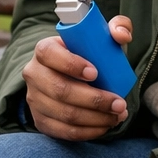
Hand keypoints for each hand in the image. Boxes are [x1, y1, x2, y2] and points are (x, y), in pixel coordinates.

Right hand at [22, 15, 132, 138]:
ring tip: (118, 115)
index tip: (96, 73)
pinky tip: (106, 126)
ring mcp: (34, 99)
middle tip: (120, 103)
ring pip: (64, 114)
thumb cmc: (89, 50)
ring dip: (95, 118)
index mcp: (45, 49)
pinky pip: (62, 131)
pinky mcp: (40, 119)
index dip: (71, 64)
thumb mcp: (102, 34)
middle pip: (60, 90)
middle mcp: (34, 74)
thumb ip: (117, 26)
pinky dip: (87, 131)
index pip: (50, 54)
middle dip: (94, 100)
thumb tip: (122, 36)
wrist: (70, 72)